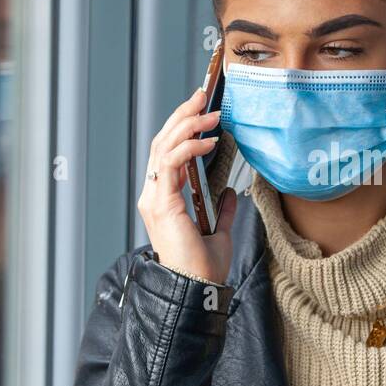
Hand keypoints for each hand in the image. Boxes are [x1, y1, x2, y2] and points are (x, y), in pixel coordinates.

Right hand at [137, 86, 235, 283]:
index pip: (168, 153)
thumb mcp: (218, 233)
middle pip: (162, 143)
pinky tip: (208, 140)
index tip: (202, 110)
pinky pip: (171, 163)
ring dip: (186, 125)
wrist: (197, 289)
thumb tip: (230, 193)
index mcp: (164, 200)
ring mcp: (155, 198)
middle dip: (182, 116)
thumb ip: (222, 212)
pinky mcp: (163, 203)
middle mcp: (155, 195)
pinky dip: (189, 147)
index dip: (182, 128)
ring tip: (210, 112)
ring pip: (163, 147)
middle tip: (202, 96)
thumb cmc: (203, 269)